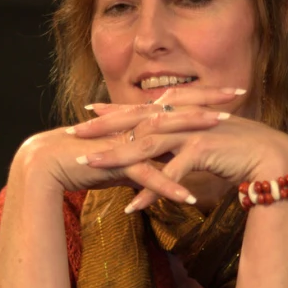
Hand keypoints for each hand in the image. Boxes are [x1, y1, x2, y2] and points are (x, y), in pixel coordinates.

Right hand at [12, 88, 237, 204]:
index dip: (206, 94)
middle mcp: (133, 122)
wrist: (49, 163)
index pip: (178, 100)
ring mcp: (124, 140)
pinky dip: (168, 186)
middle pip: (177, 109)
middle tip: (239, 96)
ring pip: (164, 138)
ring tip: (222, 145)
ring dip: (193, 140)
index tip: (233, 89)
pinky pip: (146, 174)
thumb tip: (163, 169)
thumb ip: (144, 158)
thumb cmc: (85, 157)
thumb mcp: (122, 155)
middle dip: (209, 103)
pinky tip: (189, 198)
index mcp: (138, 117)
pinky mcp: (114, 161)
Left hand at [69, 86, 287, 210]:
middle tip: (72, 132)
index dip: (114, 110)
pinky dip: (151, 191)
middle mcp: (183, 117)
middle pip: (134, 121)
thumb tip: (160, 155)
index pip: (140, 108)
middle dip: (102, 127)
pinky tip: (132, 207)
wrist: (271, 156)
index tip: (88, 111)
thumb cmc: (238, 150)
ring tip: (89, 166)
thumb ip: (180, 146)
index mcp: (182, 113)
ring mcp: (191, 131)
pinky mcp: (201, 149)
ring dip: (116, 157)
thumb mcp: (203, 143)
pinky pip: (169, 172)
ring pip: (145, 144)